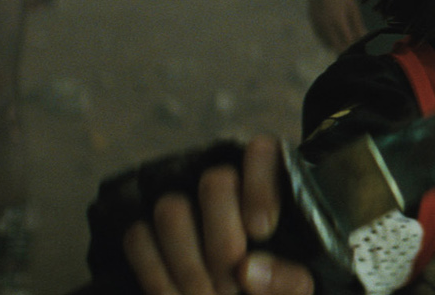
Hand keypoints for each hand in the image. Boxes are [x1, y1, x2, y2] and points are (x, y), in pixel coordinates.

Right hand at [122, 136, 314, 294]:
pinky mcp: (147, 228)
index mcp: (271, 182)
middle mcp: (225, 181)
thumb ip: (287, 278)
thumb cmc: (278, 286)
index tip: (260, 230)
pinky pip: (137, 237)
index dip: (259, 188)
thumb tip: (246, 270)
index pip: (262, 153)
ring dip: (189, 265)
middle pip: (214, 183)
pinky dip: (157, 276)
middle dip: (222, 242)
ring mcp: (183, 201)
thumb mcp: (298, 286)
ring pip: (171, 209)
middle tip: (232, 285)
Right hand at [308, 0, 365, 51]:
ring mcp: (317, 25)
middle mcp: (326, 25)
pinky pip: (320, 37)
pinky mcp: (312, 23)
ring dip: (336, 45)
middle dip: (345, 49)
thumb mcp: (353, 8)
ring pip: (327, 44)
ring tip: (344, 40)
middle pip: (336, 46)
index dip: (354, 47)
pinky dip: (327, 39)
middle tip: (352, 48)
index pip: (347, 42)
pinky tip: (334, 35)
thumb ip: (358, 24)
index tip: (359, 49)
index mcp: (338, 21)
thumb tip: (364, 37)